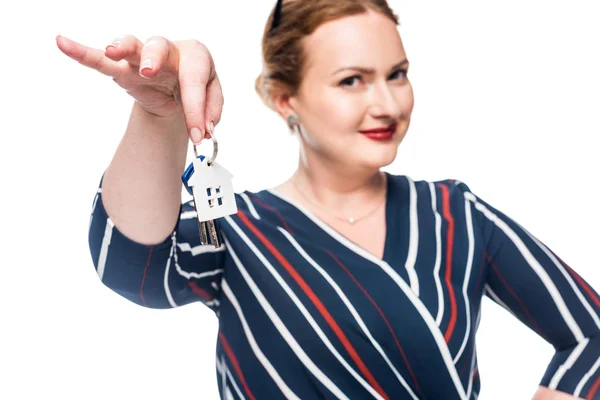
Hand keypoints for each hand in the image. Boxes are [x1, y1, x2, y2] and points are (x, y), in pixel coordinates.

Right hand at [56, 34, 223, 142]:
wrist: (176, 88)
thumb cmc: (195, 88)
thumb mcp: (211, 100)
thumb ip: (210, 113)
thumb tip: (204, 130)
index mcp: (195, 57)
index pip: (195, 80)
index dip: (196, 109)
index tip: (198, 135)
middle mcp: (168, 51)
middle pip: (161, 47)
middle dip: (154, 59)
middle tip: (149, 71)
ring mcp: (143, 58)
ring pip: (131, 47)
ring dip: (122, 48)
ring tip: (113, 51)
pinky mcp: (123, 70)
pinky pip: (101, 60)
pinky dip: (82, 53)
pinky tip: (63, 43)